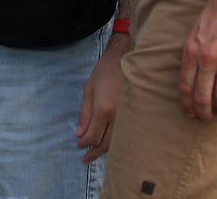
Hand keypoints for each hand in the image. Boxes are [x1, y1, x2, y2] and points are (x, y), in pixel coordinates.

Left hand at [76, 33, 129, 163]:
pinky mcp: (137, 113)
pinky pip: (126, 133)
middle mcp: (118, 116)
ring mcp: (130, 115)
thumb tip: (80, 135)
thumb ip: (84, 113)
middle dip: (94, 152)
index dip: (84, 144)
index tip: (79, 146)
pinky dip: (117, 141)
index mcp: (104, 109)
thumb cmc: (105, 71)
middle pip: (106, 143)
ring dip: (106, 150)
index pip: (93, 136)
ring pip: (118, 141)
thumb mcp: (88, 89)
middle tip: (86, 160)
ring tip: (96, 154)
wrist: (127, 57)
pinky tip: (111, 143)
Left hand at [179, 0, 216, 119]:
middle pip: (202, 96)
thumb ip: (193, 52)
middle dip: (204, 112)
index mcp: (191, 51)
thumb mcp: (196, 30)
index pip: (185, 87)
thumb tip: (192, 73)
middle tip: (208, 118)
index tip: (191, 113)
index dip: (187, 104)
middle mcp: (206, 58)